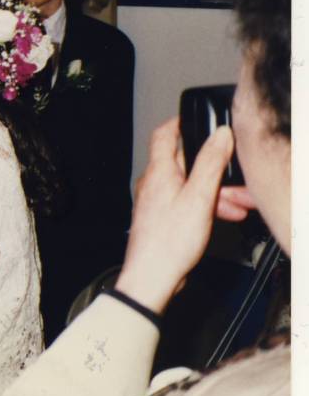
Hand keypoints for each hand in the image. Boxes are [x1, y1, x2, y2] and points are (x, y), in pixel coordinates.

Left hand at [114, 117, 234, 315]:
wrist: (153, 277)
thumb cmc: (170, 240)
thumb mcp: (199, 198)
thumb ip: (210, 164)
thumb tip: (220, 134)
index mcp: (159, 172)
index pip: (164, 135)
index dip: (180, 123)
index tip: (198, 119)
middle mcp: (154, 183)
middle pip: (186, 164)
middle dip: (215, 169)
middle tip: (239, 178)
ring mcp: (157, 201)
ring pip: (191, 186)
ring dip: (217, 192)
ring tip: (242, 204)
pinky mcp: (163, 218)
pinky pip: (188, 203)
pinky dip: (207, 205)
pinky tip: (227, 216)